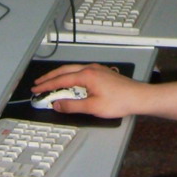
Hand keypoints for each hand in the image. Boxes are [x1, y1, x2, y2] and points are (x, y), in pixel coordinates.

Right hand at [30, 62, 144, 118]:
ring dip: (59, 75)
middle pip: (64, 70)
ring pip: (72, 69)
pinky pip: (80, 71)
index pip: (61, 80)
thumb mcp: (93, 107)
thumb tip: (57, 104)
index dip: (47, 85)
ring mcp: (96, 69)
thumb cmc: (120, 101)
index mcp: (87, 75)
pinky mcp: (101, 72)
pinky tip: (69, 81)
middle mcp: (90, 69)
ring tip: (49, 82)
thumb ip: (72, 106)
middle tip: (38, 84)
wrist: (139, 97)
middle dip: (49, 77)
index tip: (37, 89)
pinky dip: (69, 75)